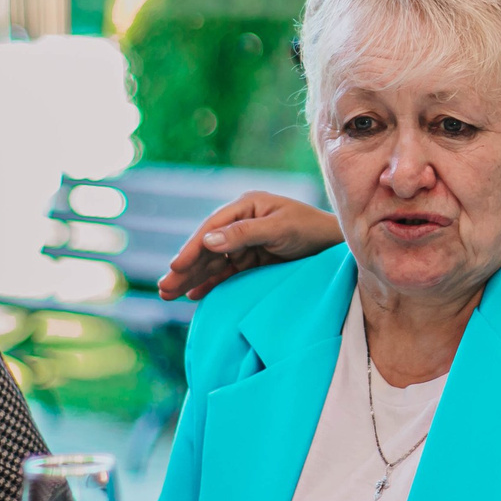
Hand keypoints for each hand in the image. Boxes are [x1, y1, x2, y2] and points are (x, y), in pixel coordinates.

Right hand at [157, 193, 344, 299]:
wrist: (337, 246)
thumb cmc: (311, 229)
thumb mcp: (279, 228)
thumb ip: (244, 234)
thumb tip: (208, 241)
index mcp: (246, 206)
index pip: (212, 228)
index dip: (192, 248)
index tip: (176, 267)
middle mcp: (242, 222)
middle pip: (207, 247)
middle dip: (185, 267)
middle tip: (163, 288)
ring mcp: (246, 242)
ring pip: (213, 261)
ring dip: (192, 277)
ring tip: (169, 294)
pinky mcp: (253, 259)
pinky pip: (226, 272)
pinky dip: (210, 283)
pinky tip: (193, 294)